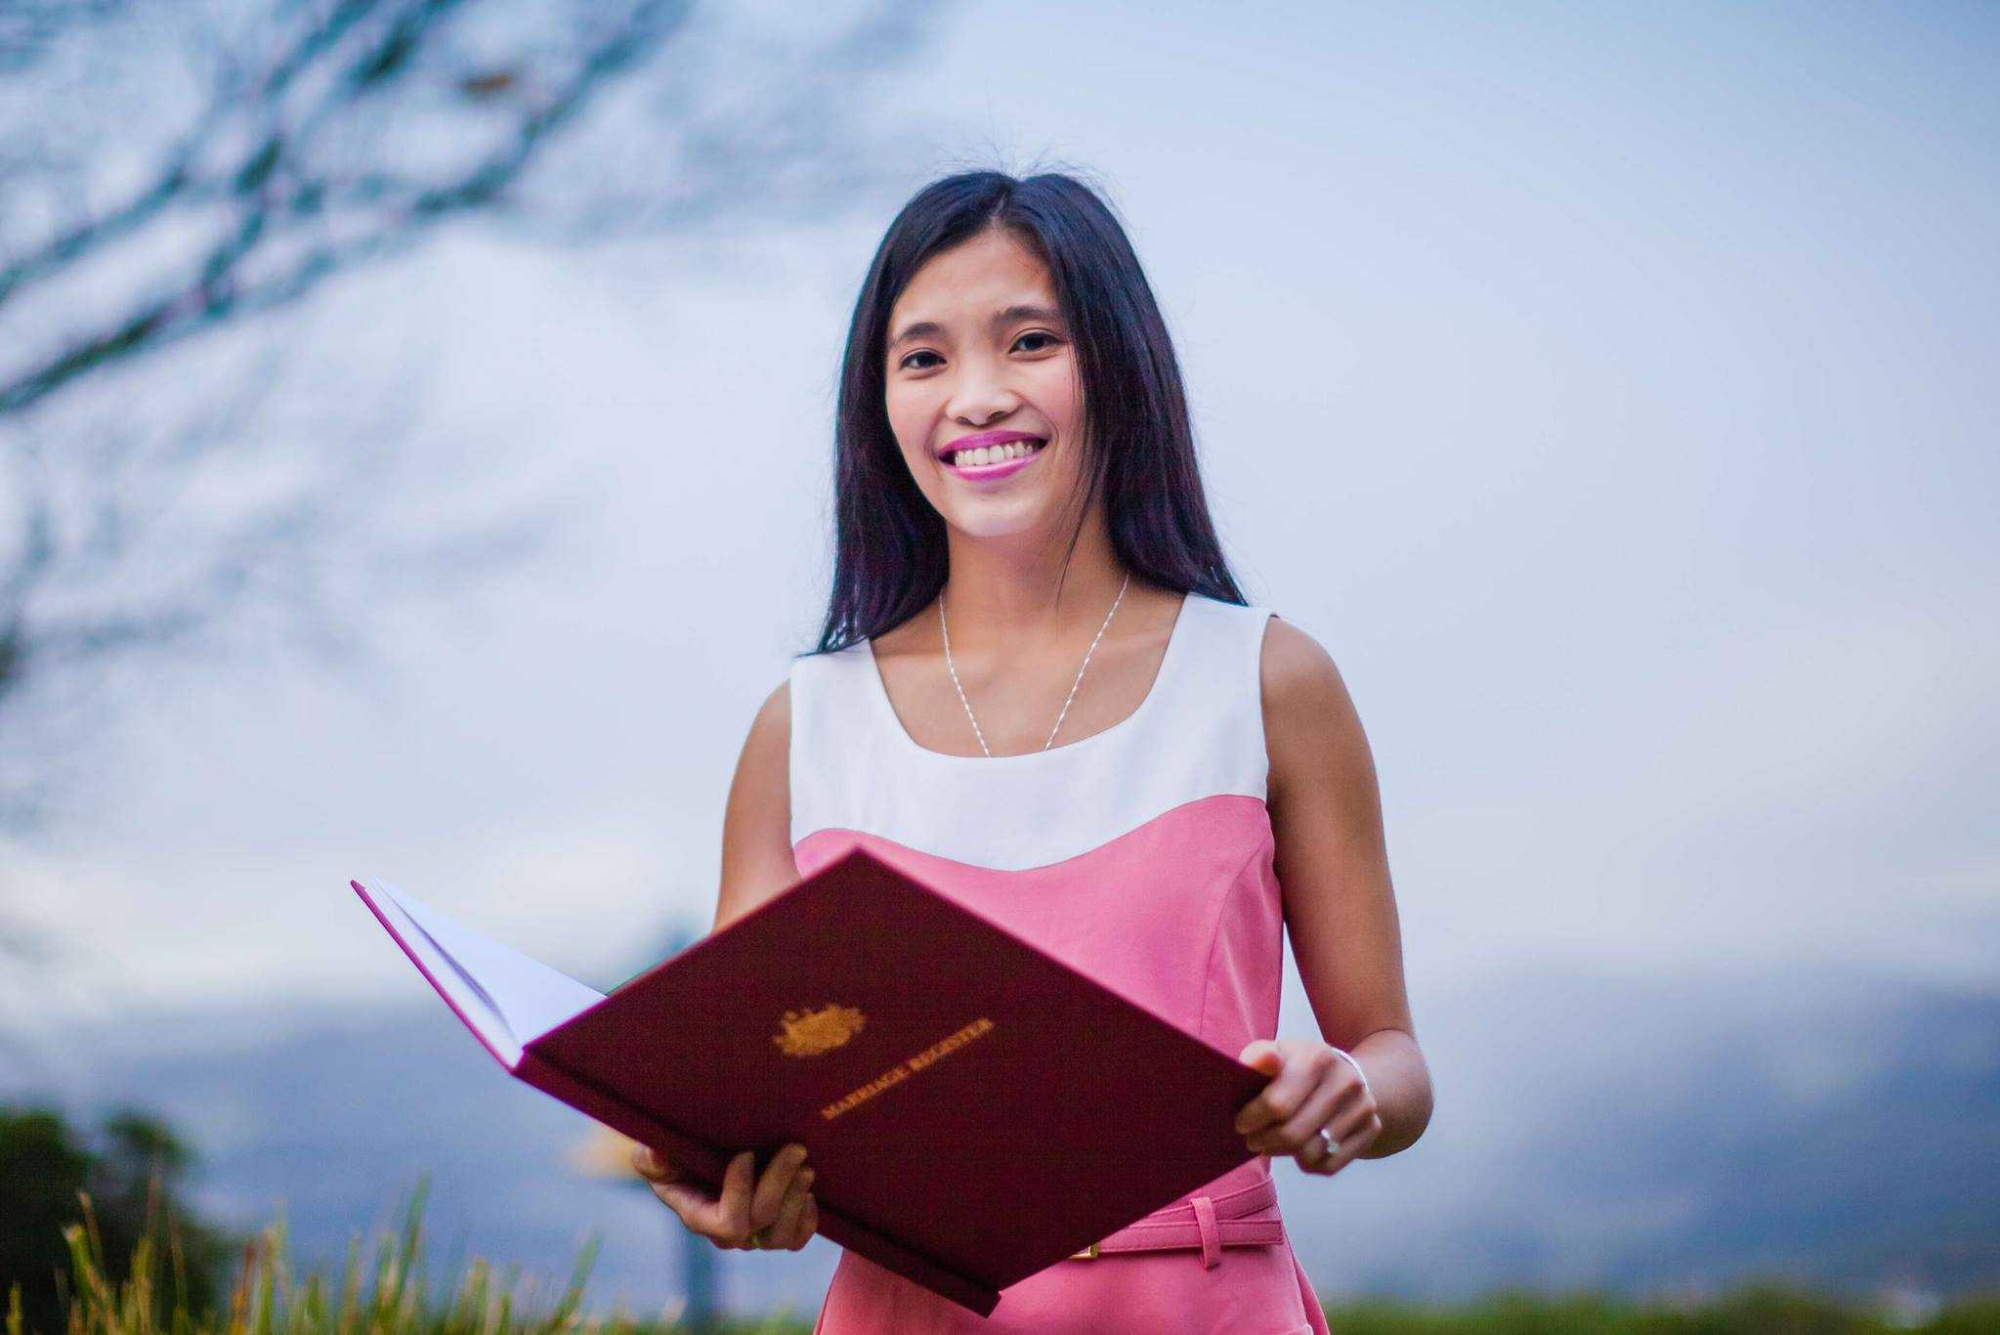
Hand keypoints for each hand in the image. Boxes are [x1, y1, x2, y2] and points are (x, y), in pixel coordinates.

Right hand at [631, 1142, 818, 1250]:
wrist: (704, 1159)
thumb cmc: (678, 1154)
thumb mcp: (657, 1154)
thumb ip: (652, 1159)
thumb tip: (656, 1156)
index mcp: (699, 1215)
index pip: (727, 1221)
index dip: (739, 1191)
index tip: (745, 1153)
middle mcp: (728, 1232)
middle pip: (761, 1222)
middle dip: (779, 1183)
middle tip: (794, 1149)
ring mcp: (754, 1234)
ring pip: (782, 1236)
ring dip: (797, 1199)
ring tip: (806, 1168)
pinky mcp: (777, 1229)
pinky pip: (797, 1239)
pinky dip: (808, 1218)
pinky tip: (810, 1191)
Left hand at [1234, 1038, 1379, 1175]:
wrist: (1349, 1074)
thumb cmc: (1300, 1067)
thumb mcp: (1277, 1053)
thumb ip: (1260, 1057)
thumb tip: (1265, 1061)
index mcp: (1318, 1058)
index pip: (1277, 1104)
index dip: (1252, 1119)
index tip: (1241, 1123)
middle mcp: (1346, 1081)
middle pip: (1293, 1134)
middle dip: (1264, 1141)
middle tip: (1253, 1140)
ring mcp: (1363, 1106)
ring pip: (1310, 1153)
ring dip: (1284, 1153)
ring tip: (1274, 1142)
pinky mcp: (1372, 1129)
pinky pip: (1329, 1165)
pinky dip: (1307, 1163)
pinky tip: (1299, 1148)